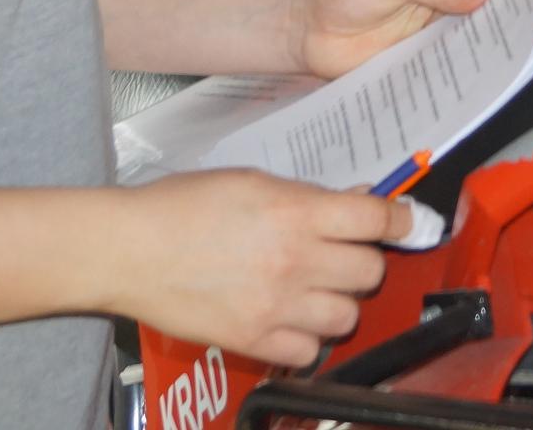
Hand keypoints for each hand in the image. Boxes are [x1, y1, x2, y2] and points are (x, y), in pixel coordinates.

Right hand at [107, 169, 408, 366]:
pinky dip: (306, 337)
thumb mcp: (253, 181)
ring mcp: (275, 306)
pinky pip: (309, 351)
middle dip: (361, 259)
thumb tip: (357, 201)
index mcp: (295, 213)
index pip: (376, 220)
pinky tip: (289, 318)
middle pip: (369, 270)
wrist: (128, 250)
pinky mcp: (254, 341)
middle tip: (339, 254)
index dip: (400, 220)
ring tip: (313, 288)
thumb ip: (308, 196)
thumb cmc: (182, 206)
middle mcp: (293, 261)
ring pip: (347, 315)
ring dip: (338, 301)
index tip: (405, 222)